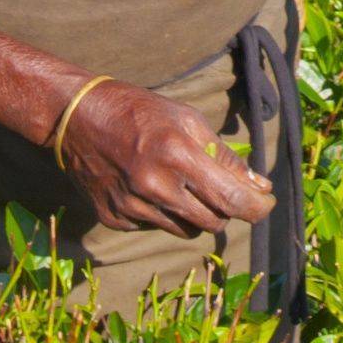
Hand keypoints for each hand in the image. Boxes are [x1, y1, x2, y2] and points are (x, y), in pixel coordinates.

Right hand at [53, 79, 277, 235]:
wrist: (77, 119)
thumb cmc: (139, 112)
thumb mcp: (188, 121)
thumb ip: (225, 156)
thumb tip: (260, 185)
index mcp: (177, 155)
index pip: (231, 200)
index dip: (257, 208)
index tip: (266, 203)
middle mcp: (155, 187)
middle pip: (213, 222)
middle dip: (226, 209)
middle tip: (222, 190)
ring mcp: (132, 207)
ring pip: (186, 230)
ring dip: (196, 214)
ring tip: (184, 186)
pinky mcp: (115, 219)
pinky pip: (156, 228)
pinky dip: (164, 214)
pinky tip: (151, 188)